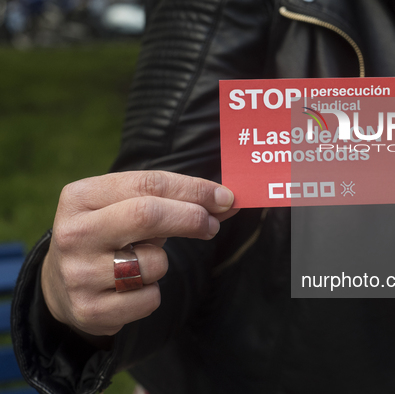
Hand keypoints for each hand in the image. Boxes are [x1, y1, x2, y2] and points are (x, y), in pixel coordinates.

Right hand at [41, 171, 236, 336]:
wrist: (63, 284)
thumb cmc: (110, 236)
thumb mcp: (128, 209)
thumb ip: (175, 201)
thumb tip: (228, 202)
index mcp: (81, 197)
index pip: (148, 184)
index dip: (193, 189)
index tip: (225, 197)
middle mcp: (74, 233)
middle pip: (148, 215)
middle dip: (192, 218)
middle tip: (213, 225)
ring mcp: (79, 273)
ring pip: (154, 263)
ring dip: (163, 262)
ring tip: (140, 262)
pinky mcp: (89, 309)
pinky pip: (150, 298)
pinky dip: (152, 293)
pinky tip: (131, 288)